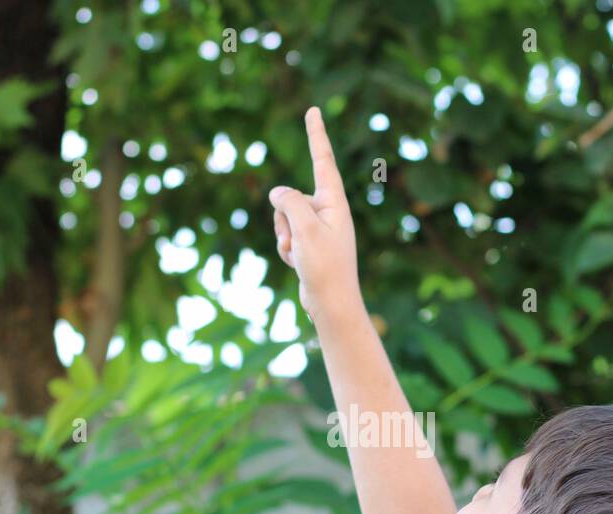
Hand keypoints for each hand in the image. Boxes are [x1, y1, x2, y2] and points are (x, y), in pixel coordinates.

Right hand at [268, 107, 361, 322]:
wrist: (331, 304)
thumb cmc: (325, 266)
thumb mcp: (304, 228)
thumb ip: (289, 201)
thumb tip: (277, 192)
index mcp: (335, 202)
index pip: (323, 160)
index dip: (316, 134)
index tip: (313, 110)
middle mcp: (328, 211)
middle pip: (291, 197)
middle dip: (284, 220)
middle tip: (300, 243)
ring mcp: (318, 227)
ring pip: (284, 218)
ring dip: (283, 237)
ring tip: (299, 256)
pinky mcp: (310, 243)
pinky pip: (286, 236)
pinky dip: (286, 250)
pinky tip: (298, 265)